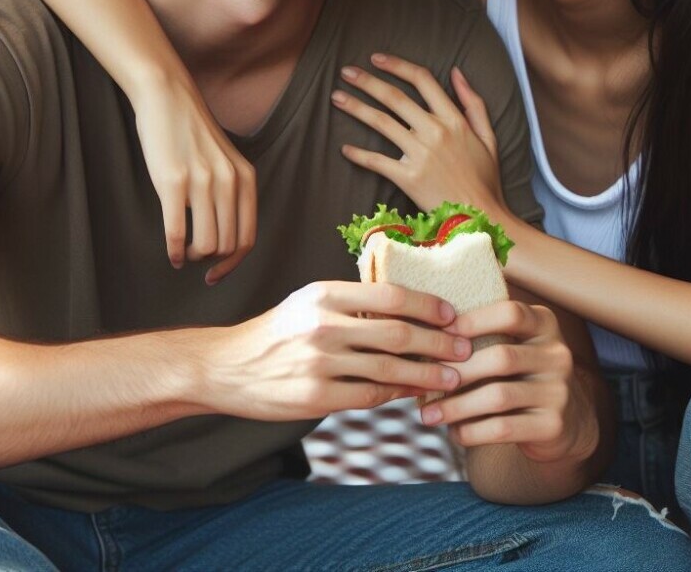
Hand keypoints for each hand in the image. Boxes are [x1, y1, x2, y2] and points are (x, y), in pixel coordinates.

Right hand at [129, 70, 256, 283]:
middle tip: (194, 256)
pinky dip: (174, 252)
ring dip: (193, 256)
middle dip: (209, 259)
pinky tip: (172, 255)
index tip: (216, 273)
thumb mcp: (226, 161)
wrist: (167, 98)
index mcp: (246, 178)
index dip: (233, 263)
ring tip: (184, 251)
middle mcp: (229, 182)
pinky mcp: (172, 181)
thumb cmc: (193, 134)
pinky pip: (177, 233)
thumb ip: (231, 192)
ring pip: (205, 244)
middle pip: (225, 245)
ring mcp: (202, 182)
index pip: (248, 238)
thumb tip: (224, 238)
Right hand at [201, 281, 471, 420]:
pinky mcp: (315, 397)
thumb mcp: (308, 302)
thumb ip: (351, 302)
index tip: (452, 314)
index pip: (391, 295)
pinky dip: (397, 395)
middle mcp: (323, 324)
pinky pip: (369, 396)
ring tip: (452, 377)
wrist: (226, 367)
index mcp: (325, 294)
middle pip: (398, 333)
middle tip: (464, 348)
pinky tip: (414, 394)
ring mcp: (319, 362)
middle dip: (439, 342)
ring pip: (389, 368)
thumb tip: (405, 306)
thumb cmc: (277, 332)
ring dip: (427, 374)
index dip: (428, 305)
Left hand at [332, 53, 503, 211]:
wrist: (482, 219)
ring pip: (381, 123)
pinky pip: (377, 161)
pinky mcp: (409, 178)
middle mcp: (435, 132)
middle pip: (395, 97)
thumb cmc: (485, 179)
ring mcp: (421, 155)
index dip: (397, 65)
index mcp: (454, 119)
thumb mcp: (488, 137)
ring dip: (355, 107)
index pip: (422, 80)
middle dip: (367, 81)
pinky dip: (358, 154)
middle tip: (345, 72)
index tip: (376, 59)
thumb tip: (457, 72)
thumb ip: (473, 102)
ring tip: (336, 97)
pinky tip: (344, 148)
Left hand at [421, 299, 586, 465]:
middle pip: (501, 357)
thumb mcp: (516, 344)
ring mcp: (559, 391)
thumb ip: (486, 333)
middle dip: (458, 370)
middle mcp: (557, 354)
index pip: (510, 314)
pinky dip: (472, 431)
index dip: (474, 321)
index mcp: (545, 325)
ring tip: (428, 414)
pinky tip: (454, 432)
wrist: (566, 420)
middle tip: (425, 380)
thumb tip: (427, 331)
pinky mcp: (554, 425)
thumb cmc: (522, 374)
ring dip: (457, 406)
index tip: (440, 333)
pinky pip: (504, 428)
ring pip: (499, 396)